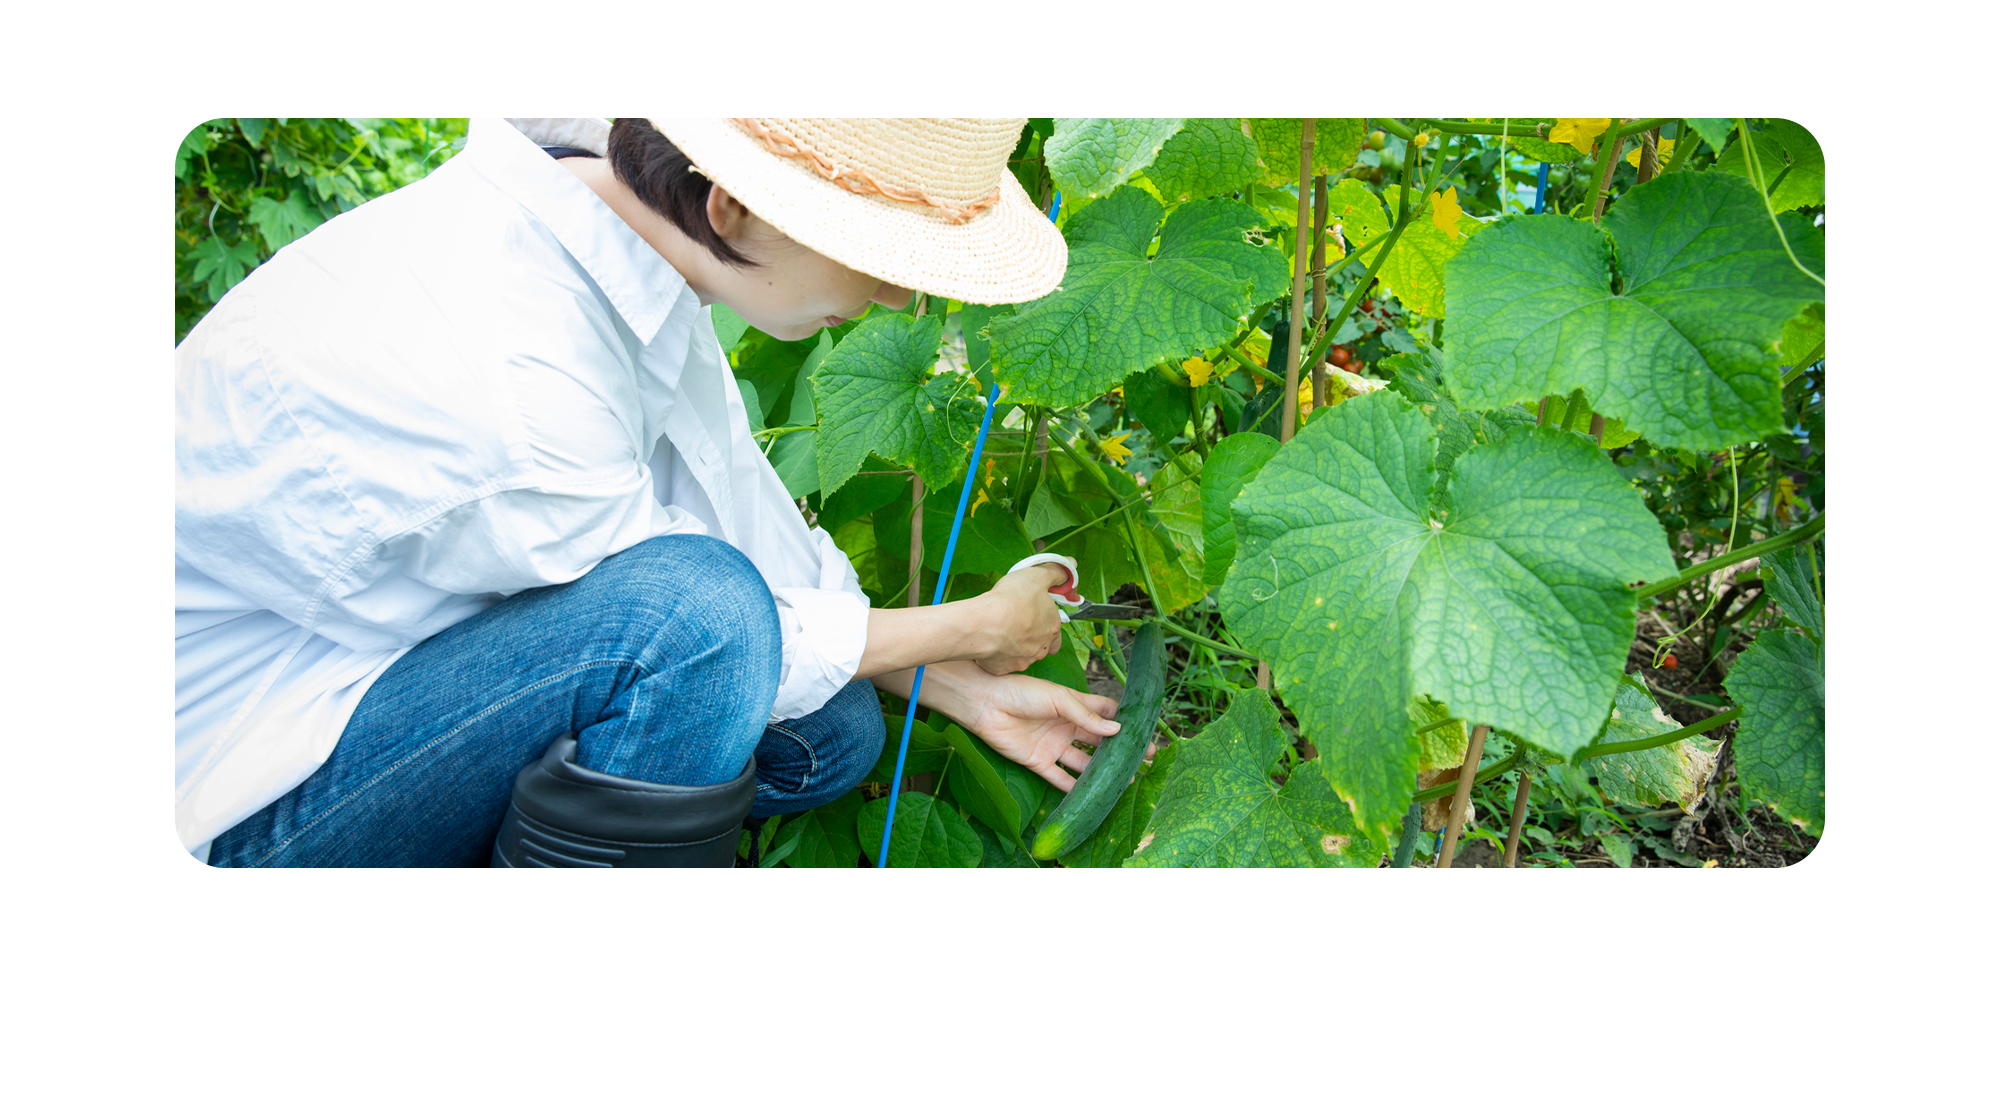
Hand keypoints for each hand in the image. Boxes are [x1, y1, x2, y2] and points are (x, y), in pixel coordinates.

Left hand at [963, 668, 1146, 791]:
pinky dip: (1074, 788)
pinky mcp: (1038, 762)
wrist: (985, 704)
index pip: (1106, 713)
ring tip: (1124, 781)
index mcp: (1073, 705)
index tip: (1145, 733)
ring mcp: (1053, 745)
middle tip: (1143, 761)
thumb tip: (1117, 731)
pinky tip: (1092, 796)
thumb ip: (1086, 715)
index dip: (1125, 722)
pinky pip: (1060, 778)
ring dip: (1101, 772)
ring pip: (1083, 762)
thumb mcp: (1058, 698)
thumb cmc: (1020, 692)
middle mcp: (1066, 726)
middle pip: (1099, 741)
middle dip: (1120, 751)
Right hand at [970, 563, 1066, 675]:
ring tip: (1001, 632)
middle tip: (1018, 625)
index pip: (1057, 632)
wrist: (985, 623)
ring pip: (1023, 656)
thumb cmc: (1012, 599)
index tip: (1033, 615)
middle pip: (1042, 647)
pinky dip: (999, 656)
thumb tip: (1072, 564)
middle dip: (1033, 639)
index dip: (1045, 622)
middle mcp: (1042, 647)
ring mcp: (1023, 661)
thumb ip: (1056, 572)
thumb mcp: (1037, 576)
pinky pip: (1003, 664)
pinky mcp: (1003, 669)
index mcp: (1053, 627)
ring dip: (1016, 648)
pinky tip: (990, 643)